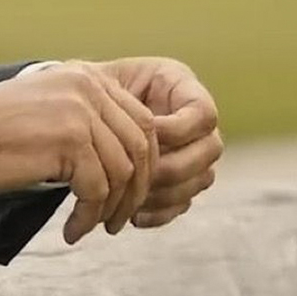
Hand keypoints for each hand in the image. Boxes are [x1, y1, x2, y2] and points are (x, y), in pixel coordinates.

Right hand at [0, 61, 158, 242]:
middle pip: (141, 146)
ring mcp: (80, 112)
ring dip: (112, 209)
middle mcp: (89, 87)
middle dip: (137, 189)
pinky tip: (72, 230)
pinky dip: (88, 218)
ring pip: (123, 172)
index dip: (144, 163)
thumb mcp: (47, 109)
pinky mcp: (69, 142)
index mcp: (87, 76)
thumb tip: (123, 159)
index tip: (129, 193)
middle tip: (119, 218)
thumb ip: (87, 120)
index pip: (141, 121)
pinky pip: (97, 191)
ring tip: (94, 227)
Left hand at [89, 57, 221, 227]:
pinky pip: (183, 204)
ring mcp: (194, 155)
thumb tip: (148, 132)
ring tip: (131, 196)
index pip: (204, 113)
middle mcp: (197, 123)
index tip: (146, 132)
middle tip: (138, 174)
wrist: (86, 112)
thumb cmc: (95, 89)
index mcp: (183, 89)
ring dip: (166, 192)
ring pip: (200, 180)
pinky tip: (134, 215)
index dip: (180, 128)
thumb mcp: (107, 81)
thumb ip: (124, 97)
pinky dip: (160, 212)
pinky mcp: (182, 183)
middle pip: (210, 150)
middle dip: (173, 166)